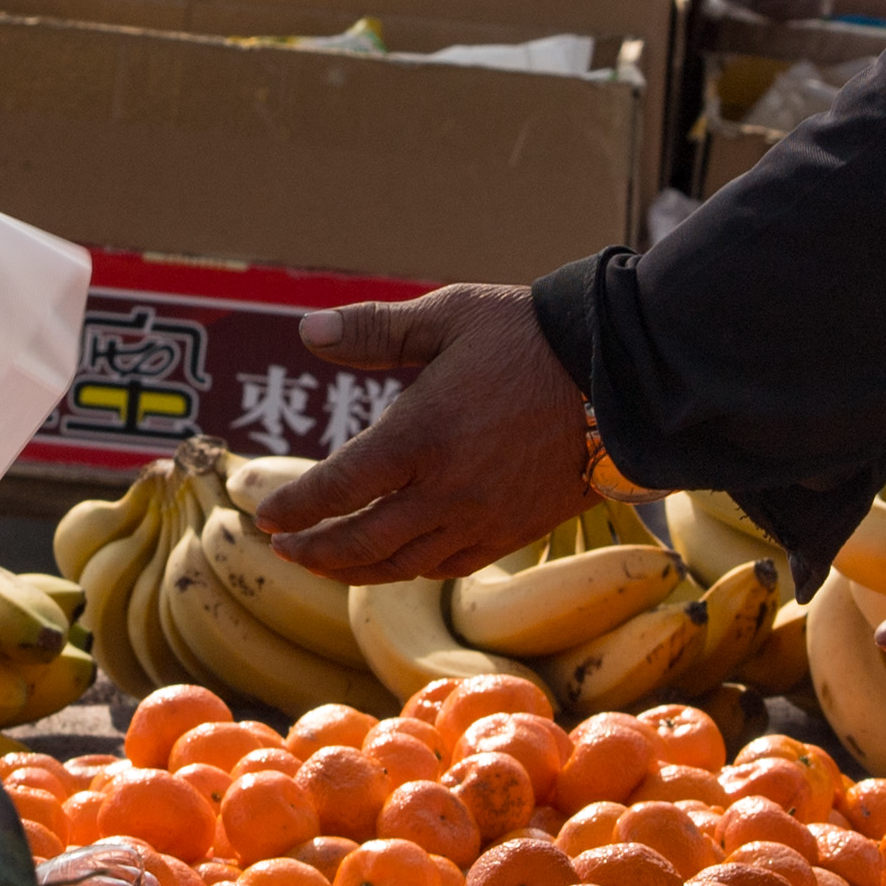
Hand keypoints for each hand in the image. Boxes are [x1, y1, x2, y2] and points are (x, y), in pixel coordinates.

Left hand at [256, 283, 590, 582]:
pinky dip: (412, 569)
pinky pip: (450, 566)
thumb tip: (306, 331)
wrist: (621, 374)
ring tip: (326, 561)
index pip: (337, 487)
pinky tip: (395, 560)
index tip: (264, 515)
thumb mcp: (446, 316)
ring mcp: (484, 517)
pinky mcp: (515, 531)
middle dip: (314, 550)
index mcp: (422, 434)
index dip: (294, 508)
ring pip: (404, 564)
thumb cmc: (528, 336)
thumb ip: (372, 329)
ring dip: (355, 569)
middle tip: (283, 548)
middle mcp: (448, 488)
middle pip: (362, 541)